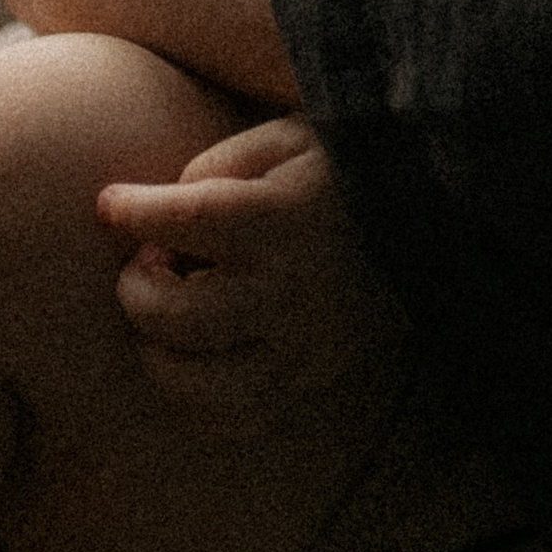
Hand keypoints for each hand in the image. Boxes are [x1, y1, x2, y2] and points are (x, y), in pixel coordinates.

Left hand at [102, 114, 406, 429]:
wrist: (442, 213)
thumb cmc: (350, 165)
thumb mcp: (290, 135)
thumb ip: (221, 165)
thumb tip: (165, 210)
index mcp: (282, 218)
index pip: (182, 218)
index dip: (131, 211)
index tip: (109, 203)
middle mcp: (289, 290)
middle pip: (176, 315)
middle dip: (136, 289)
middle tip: (147, 262)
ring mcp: (305, 344)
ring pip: (200, 384)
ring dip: (159, 353)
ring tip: (168, 315)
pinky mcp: (316, 376)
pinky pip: (238, 416)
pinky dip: (198, 398)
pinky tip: (194, 358)